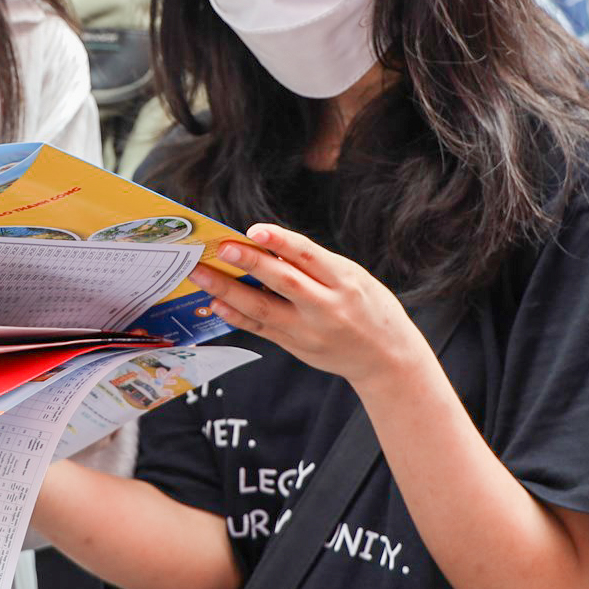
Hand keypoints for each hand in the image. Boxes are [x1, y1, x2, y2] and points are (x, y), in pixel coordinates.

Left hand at [191, 224, 435, 387]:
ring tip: (202, 275)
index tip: (253, 230)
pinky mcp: (296, 347)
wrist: (387, 359)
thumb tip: (267, 245)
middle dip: (249, 263)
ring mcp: (309, 332)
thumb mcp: (354, 278)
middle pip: (283, 282)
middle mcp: (327, 308)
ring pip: (263, 309)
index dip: (280, 241)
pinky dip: (236, 316)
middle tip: (219, 248)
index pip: (309, 257)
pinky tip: (216, 303)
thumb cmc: (370, 308)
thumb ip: (315, 265)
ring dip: (228, 291)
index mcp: (345, 282)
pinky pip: (261, 330)